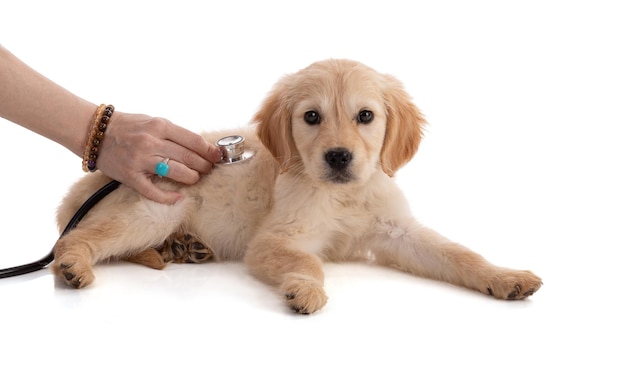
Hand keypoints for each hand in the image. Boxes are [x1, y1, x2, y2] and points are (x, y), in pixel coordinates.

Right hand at [96, 112, 221, 203]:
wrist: (93, 132)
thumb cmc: (127, 126)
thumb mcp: (152, 122)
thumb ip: (172, 133)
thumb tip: (199, 147)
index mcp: (159, 126)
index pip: (193, 140)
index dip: (209, 150)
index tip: (217, 156)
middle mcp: (151, 142)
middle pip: (188, 157)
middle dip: (204, 165)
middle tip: (209, 169)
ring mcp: (141, 160)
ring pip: (176, 172)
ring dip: (191, 177)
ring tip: (195, 178)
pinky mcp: (131, 176)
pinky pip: (154, 191)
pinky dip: (169, 197)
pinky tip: (179, 197)